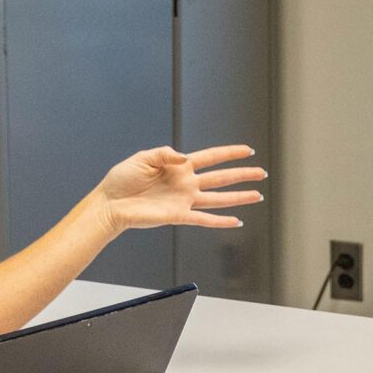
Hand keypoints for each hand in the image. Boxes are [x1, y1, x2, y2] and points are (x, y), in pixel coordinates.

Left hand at [96, 143, 265, 231]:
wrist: (111, 203)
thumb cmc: (123, 179)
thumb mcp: (143, 158)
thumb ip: (166, 154)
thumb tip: (186, 159)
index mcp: (179, 166)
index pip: (211, 157)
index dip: (230, 153)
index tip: (248, 150)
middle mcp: (186, 183)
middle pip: (221, 177)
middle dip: (243, 175)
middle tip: (261, 173)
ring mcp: (184, 200)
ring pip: (219, 198)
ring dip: (239, 197)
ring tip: (258, 195)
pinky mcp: (178, 215)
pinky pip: (204, 219)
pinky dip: (220, 221)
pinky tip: (236, 222)